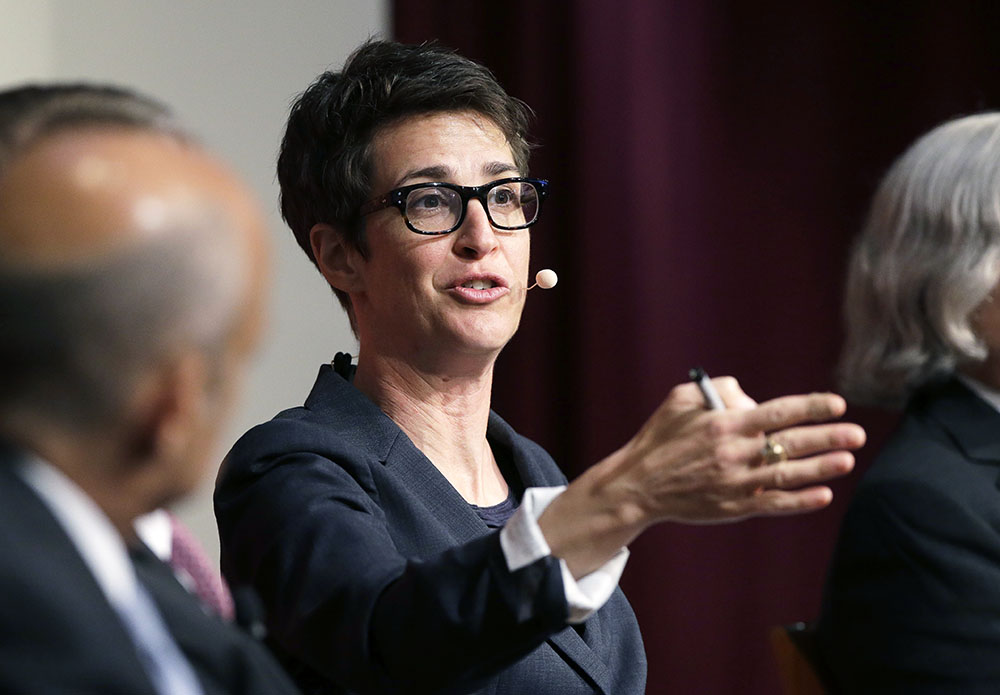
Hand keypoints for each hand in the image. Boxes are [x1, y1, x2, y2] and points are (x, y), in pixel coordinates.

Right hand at [538, 377, 864, 576]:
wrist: (638, 486)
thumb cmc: (660, 438)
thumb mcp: (680, 399)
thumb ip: (719, 390)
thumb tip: (751, 398)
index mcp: (723, 424)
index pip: (776, 412)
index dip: (810, 407)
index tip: (836, 404)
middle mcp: (733, 454)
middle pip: (789, 444)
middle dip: (827, 437)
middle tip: (857, 433)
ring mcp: (735, 483)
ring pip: (787, 475)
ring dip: (821, 468)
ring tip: (848, 460)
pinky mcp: (733, 507)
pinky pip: (773, 504)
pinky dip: (800, 501)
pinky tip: (824, 495)